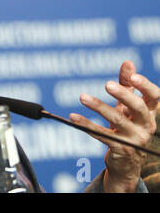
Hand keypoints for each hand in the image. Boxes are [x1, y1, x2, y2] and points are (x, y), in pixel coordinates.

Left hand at [70, 61, 158, 192]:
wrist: (126, 162)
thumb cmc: (127, 127)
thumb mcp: (127, 106)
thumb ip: (127, 85)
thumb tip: (127, 62)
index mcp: (149, 113)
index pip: (155, 97)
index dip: (146, 86)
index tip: (133, 76)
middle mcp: (146, 126)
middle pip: (137, 107)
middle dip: (123, 95)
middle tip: (106, 84)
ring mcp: (134, 139)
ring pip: (116, 120)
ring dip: (98, 106)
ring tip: (82, 96)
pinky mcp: (120, 149)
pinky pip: (101, 134)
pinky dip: (86, 125)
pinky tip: (73, 117)